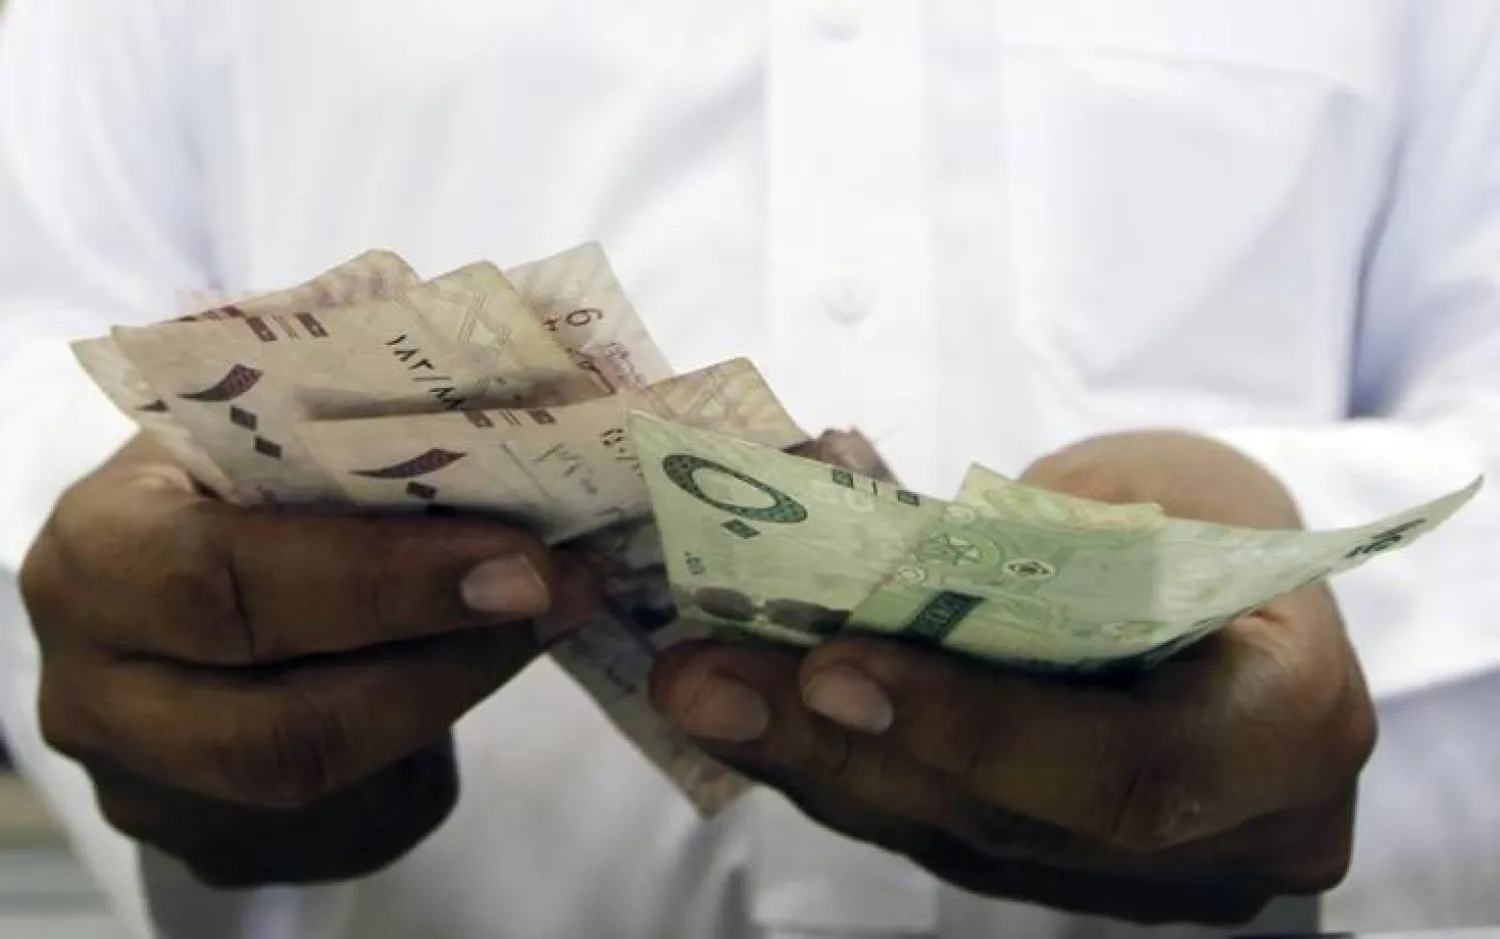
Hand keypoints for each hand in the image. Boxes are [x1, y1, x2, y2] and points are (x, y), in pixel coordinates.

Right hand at [20, 434, 595, 886]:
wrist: (162, 580)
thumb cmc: (222, 484)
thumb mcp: (253, 435)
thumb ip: (351, 438)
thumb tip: (529, 430)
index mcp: (98, 553)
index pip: (227, 582)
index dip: (383, 581)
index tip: (519, 561)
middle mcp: (93, 687)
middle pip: (278, 725)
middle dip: (444, 664)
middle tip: (554, 598)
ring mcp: (144, 781)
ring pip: (322, 781)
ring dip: (452, 699)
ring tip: (537, 624)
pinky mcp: (208, 840)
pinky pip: (346, 822)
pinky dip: (431, 750)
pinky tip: (480, 672)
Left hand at [652, 430, 1376, 924]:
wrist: (1239, 591)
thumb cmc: (1207, 516)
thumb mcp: (1150, 492)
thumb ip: (1020, 539)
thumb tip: (828, 511)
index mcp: (1290, 731)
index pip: (1128, 770)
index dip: (976, 731)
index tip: (834, 669)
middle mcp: (1221, 836)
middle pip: (1004, 817)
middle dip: (838, 744)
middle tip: (703, 681)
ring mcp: (1136, 873)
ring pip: (946, 831)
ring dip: (807, 755)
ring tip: (698, 687)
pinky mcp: (1059, 864)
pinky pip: (932, 819)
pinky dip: (837, 758)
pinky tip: (746, 702)